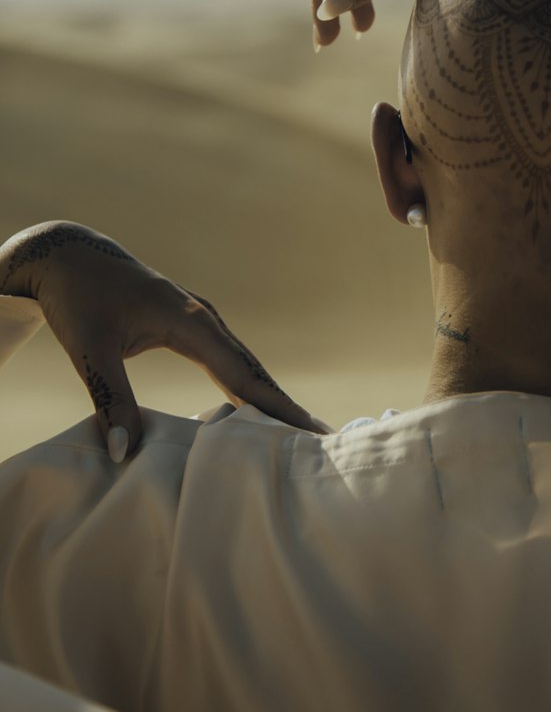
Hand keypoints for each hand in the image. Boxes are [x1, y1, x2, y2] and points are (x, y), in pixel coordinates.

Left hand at [0, 222, 328, 459]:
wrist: (68, 256)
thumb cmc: (78, 300)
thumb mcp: (90, 351)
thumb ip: (111, 401)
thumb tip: (123, 455)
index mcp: (189, 321)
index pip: (243, 374)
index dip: (277, 407)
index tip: (311, 430)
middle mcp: (204, 319)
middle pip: (254, 370)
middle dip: (286, 406)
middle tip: (322, 440)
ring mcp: (200, 321)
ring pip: (244, 365)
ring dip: (270, 397)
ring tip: (299, 432)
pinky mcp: (190, 326)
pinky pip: (228, 361)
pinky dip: (247, 387)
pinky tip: (256, 410)